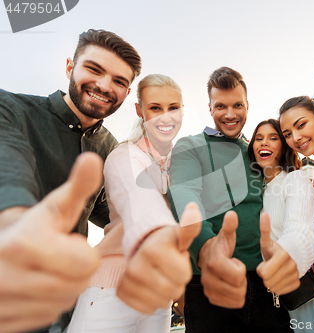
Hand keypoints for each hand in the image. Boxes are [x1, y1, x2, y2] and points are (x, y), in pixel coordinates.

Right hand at [0, 152, 101, 332]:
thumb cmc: (28, 230)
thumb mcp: (52, 207)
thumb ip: (77, 187)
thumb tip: (92, 160)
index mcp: (24, 244)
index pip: (88, 263)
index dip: (82, 251)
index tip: (63, 242)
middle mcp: (9, 277)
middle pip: (78, 284)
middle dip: (75, 270)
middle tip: (55, 257)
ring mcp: (3, 303)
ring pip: (64, 302)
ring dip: (62, 288)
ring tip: (44, 271)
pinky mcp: (3, 322)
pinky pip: (47, 317)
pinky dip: (47, 304)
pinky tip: (34, 287)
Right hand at [117, 202, 201, 313]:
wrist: (141, 247)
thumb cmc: (166, 243)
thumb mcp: (179, 235)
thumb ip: (189, 227)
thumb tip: (193, 208)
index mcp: (153, 250)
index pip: (184, 276)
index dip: (184, 268)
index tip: (176, 258)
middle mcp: (136, 265)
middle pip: (174, 291)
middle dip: (177, 282)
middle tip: (169, 269)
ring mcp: (127, 280)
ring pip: (161, 303)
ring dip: (166, 293)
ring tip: (161, 276)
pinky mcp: (122, 292)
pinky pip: (147, 309)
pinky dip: (153, 301)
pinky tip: (151, 286)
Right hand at [198, 211, 246, 307]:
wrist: (205, 257)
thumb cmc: (220, 246)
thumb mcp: (226, 235)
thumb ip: (230, 226)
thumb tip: (232, 214)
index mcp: (214, 263)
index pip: (238, 276)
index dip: (241, 268)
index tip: (234, 261)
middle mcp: (208, 279)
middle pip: (239, 289)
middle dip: (241, 279)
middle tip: (234, 269)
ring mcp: (208, 290)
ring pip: (237, 298)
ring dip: (239, 288)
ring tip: (232, 276)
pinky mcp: (211, 298)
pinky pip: (232, 304)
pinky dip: (235, 296)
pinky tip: (229, 284)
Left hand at [256, 213, 299, 294]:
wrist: (293, 254)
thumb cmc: (276, 248)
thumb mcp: (267, 240)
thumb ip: (264, 229)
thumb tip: (264, 214)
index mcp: (283, 255)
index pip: (264, 273)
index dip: (261, 269)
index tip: (264, 263)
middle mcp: (291, 266)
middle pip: (268, 282)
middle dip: (265, 276)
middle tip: (268, 268)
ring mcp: (295, 275)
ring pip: (274, 288)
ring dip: (270, 282)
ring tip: (274, 272)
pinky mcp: (297, 283)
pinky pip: (281, 291)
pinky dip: (277, 286)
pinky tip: (279, 278)